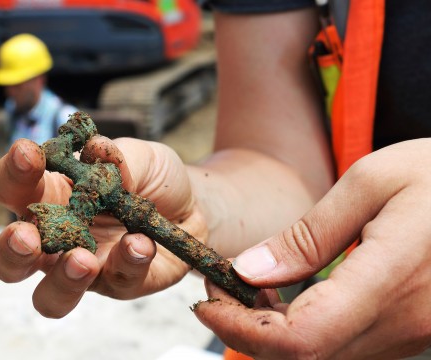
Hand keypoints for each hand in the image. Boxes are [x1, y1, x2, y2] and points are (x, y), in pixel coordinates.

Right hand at [0, 136, 207, 317]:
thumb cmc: (150, 177)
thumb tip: (96, 149)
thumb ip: (115, 156)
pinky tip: (141, 244)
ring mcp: (85, 268)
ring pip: (48, 296)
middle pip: (6, 258)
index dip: (12, 172)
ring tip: (81, 259)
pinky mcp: (120, 284)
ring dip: (61, 279)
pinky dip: (127, 262)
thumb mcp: (138, 156)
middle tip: (26, 236)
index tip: (27, 154)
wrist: (193, 204)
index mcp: (49, 197)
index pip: (12, 188)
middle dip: (10, 249)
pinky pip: (116, 282)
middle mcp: (56, 238)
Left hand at [193, 138, 430, 358]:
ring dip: (273, 335)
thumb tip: (250, 271)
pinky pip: (346, 348)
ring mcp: (412, 334)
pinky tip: (287, 299)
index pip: (300, 340)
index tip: (207, 304)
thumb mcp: (372, 183)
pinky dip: (303, 334)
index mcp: (390, 282)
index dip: (241, 331)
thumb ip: (309, 235)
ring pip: (323, 359)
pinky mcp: (413, 332)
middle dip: (247, 332)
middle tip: (220, 290)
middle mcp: (404, 324)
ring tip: (247, 290)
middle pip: (304, 359)